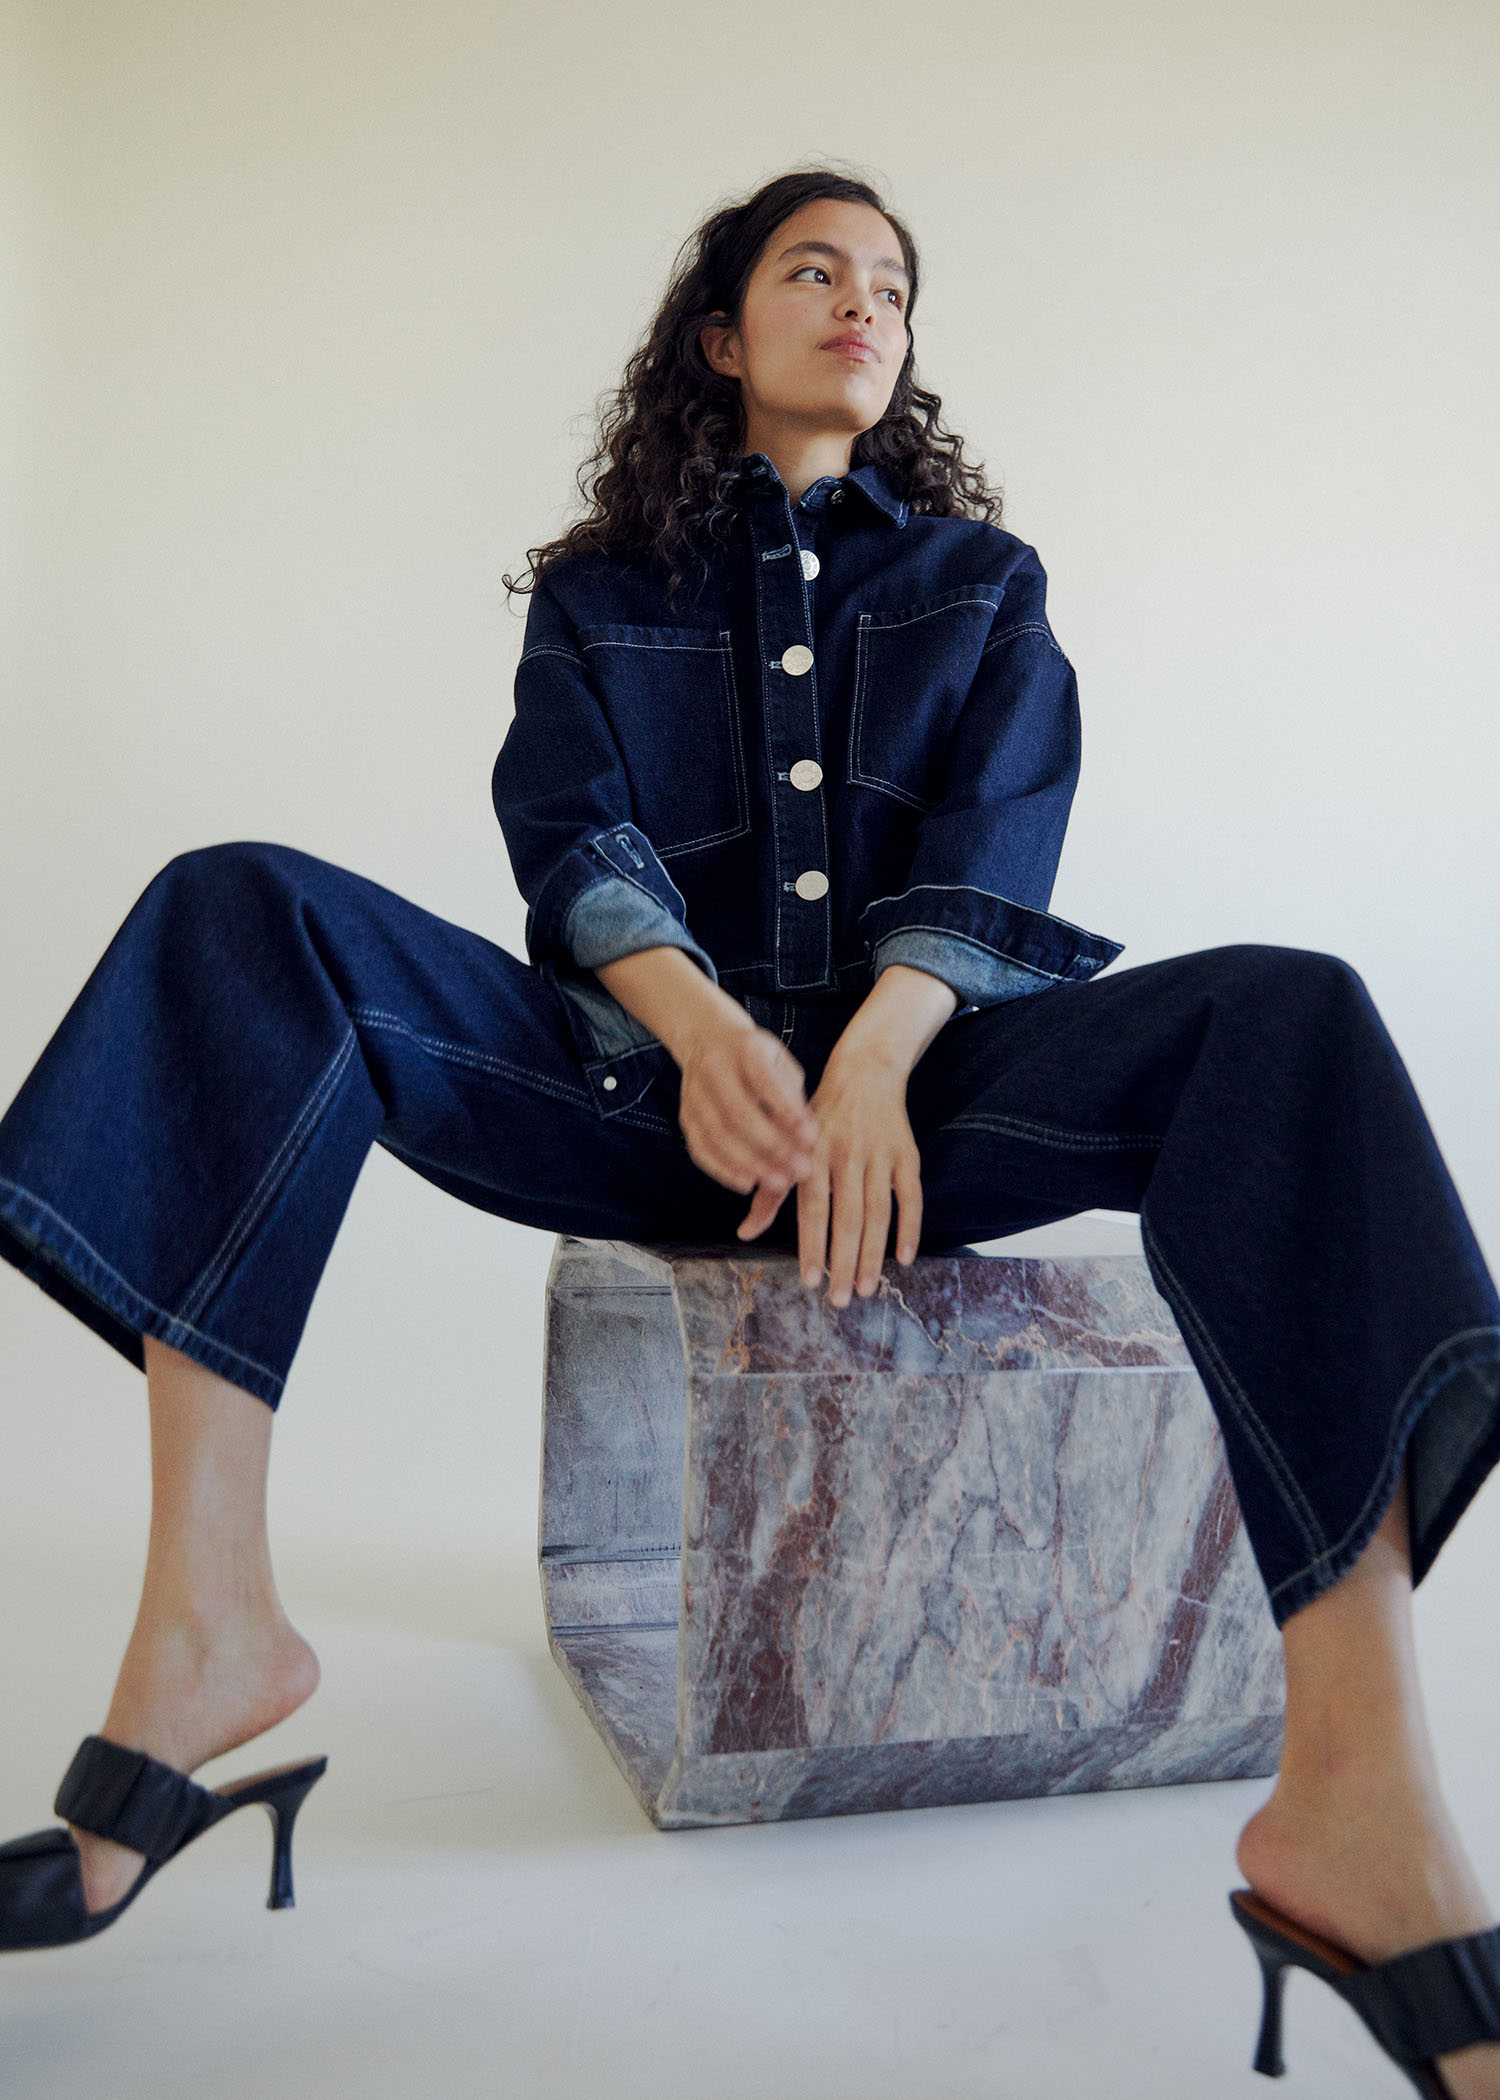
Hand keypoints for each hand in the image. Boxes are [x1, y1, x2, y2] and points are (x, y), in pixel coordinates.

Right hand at [677, 1011, 819, 1199]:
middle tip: (800, 1169)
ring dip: (750, 1164)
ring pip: (717, 1135)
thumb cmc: (758, 1059)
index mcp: (745, 1048)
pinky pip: (700, 1149)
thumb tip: (806, 1140)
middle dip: (772, 1146)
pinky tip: (747, 1183)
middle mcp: (714, 1068)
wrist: (707, 1040)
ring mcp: (694, 1094)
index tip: (811, 1137)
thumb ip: (792, 1097)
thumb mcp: (781, 1064)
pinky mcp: (686, 1117)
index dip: (787, 1111)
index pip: (765, 1081)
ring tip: (779, 1183)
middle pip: (738, 1112)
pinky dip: (723, 1170)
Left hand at [737, 1042, 921, 1305]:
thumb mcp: (787, 1145)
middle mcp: (846, 1154)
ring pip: (878, 1212)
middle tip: (839, 1299)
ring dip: (873, 1253)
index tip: (810, 1280)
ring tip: (865, 1288)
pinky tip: (903, 1259)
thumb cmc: (819, 1117)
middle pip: (848, 1216)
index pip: (813, 1207)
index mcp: (814, 1154)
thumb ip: (770, 1193)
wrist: (865, 1071)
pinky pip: (911, 1196)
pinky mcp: (907, 1154)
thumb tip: (745, 1233)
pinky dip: (910, 1228)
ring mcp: (879, 1155)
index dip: (813, 1244)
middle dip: (843, 1260)